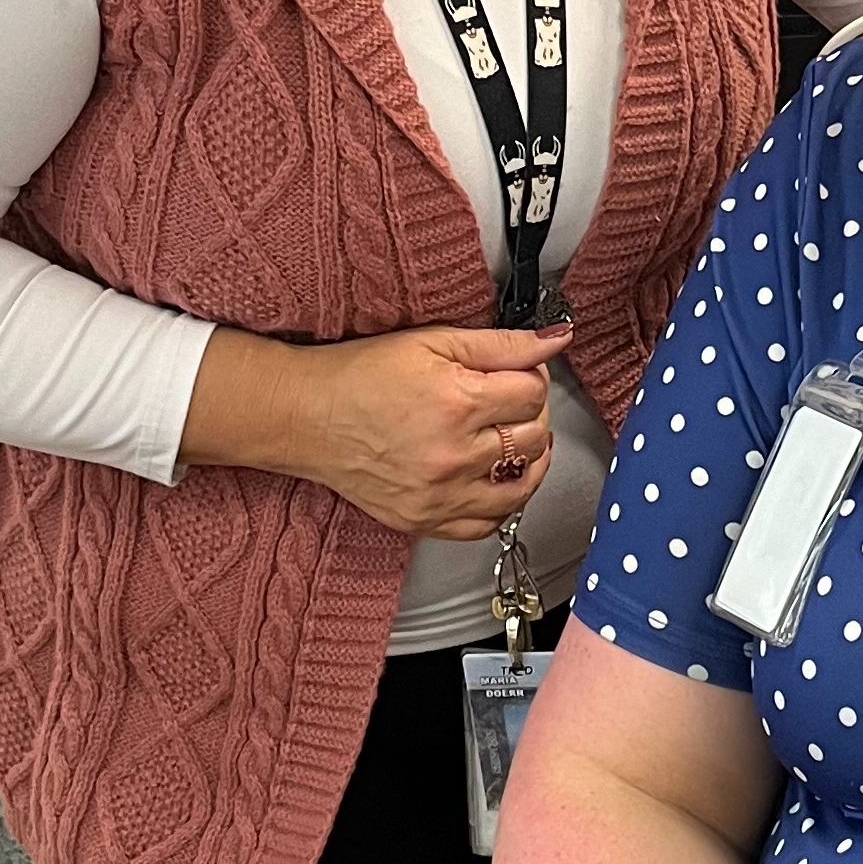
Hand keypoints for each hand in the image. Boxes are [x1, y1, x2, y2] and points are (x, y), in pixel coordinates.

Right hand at [186, 322, 565, 536]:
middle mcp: (454, 454)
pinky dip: (500, 502)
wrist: (306, 417)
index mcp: (458, 402)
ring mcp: (441, 495)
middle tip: (507, 401)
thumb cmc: (360, 375)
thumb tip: (557, 338)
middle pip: (535, 438)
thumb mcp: (431, 341)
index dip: (532, 376)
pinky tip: (491, 477)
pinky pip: (488, 525)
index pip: (534, 393)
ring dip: (527, 460)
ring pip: (522, 485)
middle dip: (530, 414)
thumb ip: (501, 343)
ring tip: (507, 438)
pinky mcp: (425, 520)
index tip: (516, 374)